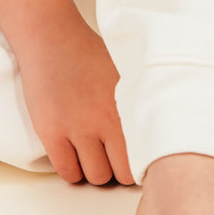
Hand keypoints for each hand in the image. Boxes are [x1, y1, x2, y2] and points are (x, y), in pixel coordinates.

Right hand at [16, 15, 135, 185]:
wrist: (51, 37)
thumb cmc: (89, 53)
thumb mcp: (127, 72)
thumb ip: (142, 102)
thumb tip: (162, 130)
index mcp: (129, 105)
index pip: (147, 157)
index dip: (142, 162)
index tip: (137, 159)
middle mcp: (105, 119)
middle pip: (121, 173)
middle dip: (120, 169)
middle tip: (114, 156)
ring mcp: (77, 127)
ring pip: (96, 177)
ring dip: (96, 169)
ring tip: (93, 152)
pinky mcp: (51, 132)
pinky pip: (68, 172)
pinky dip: (73, 169)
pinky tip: (74, 152)